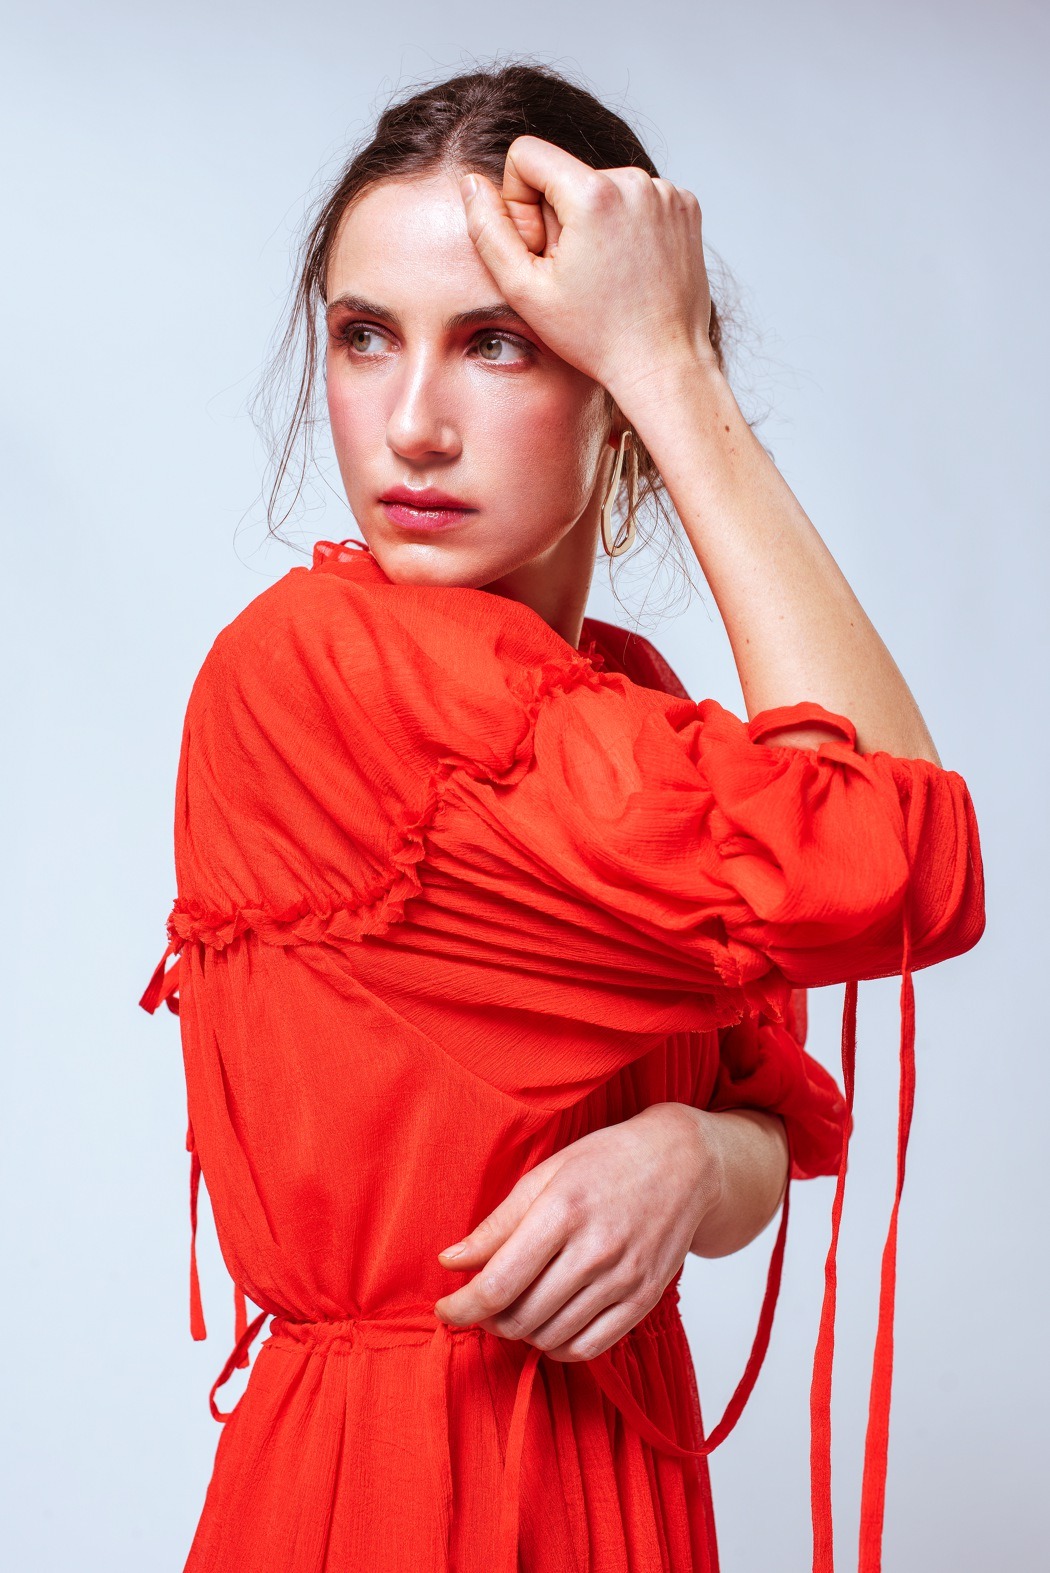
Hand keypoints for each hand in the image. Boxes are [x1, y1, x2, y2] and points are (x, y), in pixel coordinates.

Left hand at [433, 1103, 721, 1361]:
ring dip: (522, 1333)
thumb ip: (497, 1223)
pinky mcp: (644, 1300)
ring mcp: (624, 1279)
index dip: (463, 1307)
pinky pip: (590, 1347)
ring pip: (552, 1336)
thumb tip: (451, 1261)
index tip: (446, 1310)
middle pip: (522, 1316)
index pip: (499, 1282)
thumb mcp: (546, 1174)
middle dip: (490, 1320)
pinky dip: (559, 1347)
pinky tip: (549, 1325)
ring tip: (516, 1308)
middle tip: (483, 1305)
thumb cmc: (609, 1161)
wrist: (684, 1164)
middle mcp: (595, 1250)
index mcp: (563, 1210)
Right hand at [458, 135, 716, 403]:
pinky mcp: (685, 205)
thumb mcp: (525, 291)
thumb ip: (488, 231)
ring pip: (600, 185)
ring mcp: (666, 192)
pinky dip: (624, 226)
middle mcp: (635, 180)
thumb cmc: (596, 338)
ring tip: (604, 274)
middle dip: (558, 216)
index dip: (519, 201)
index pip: (526, 154)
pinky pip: (634, 198)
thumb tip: (471, 183)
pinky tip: (629, 268)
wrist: (664, 364)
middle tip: (574, 272)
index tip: (539, 246)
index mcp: (593, 193)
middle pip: (565, 173)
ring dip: (592, 222)